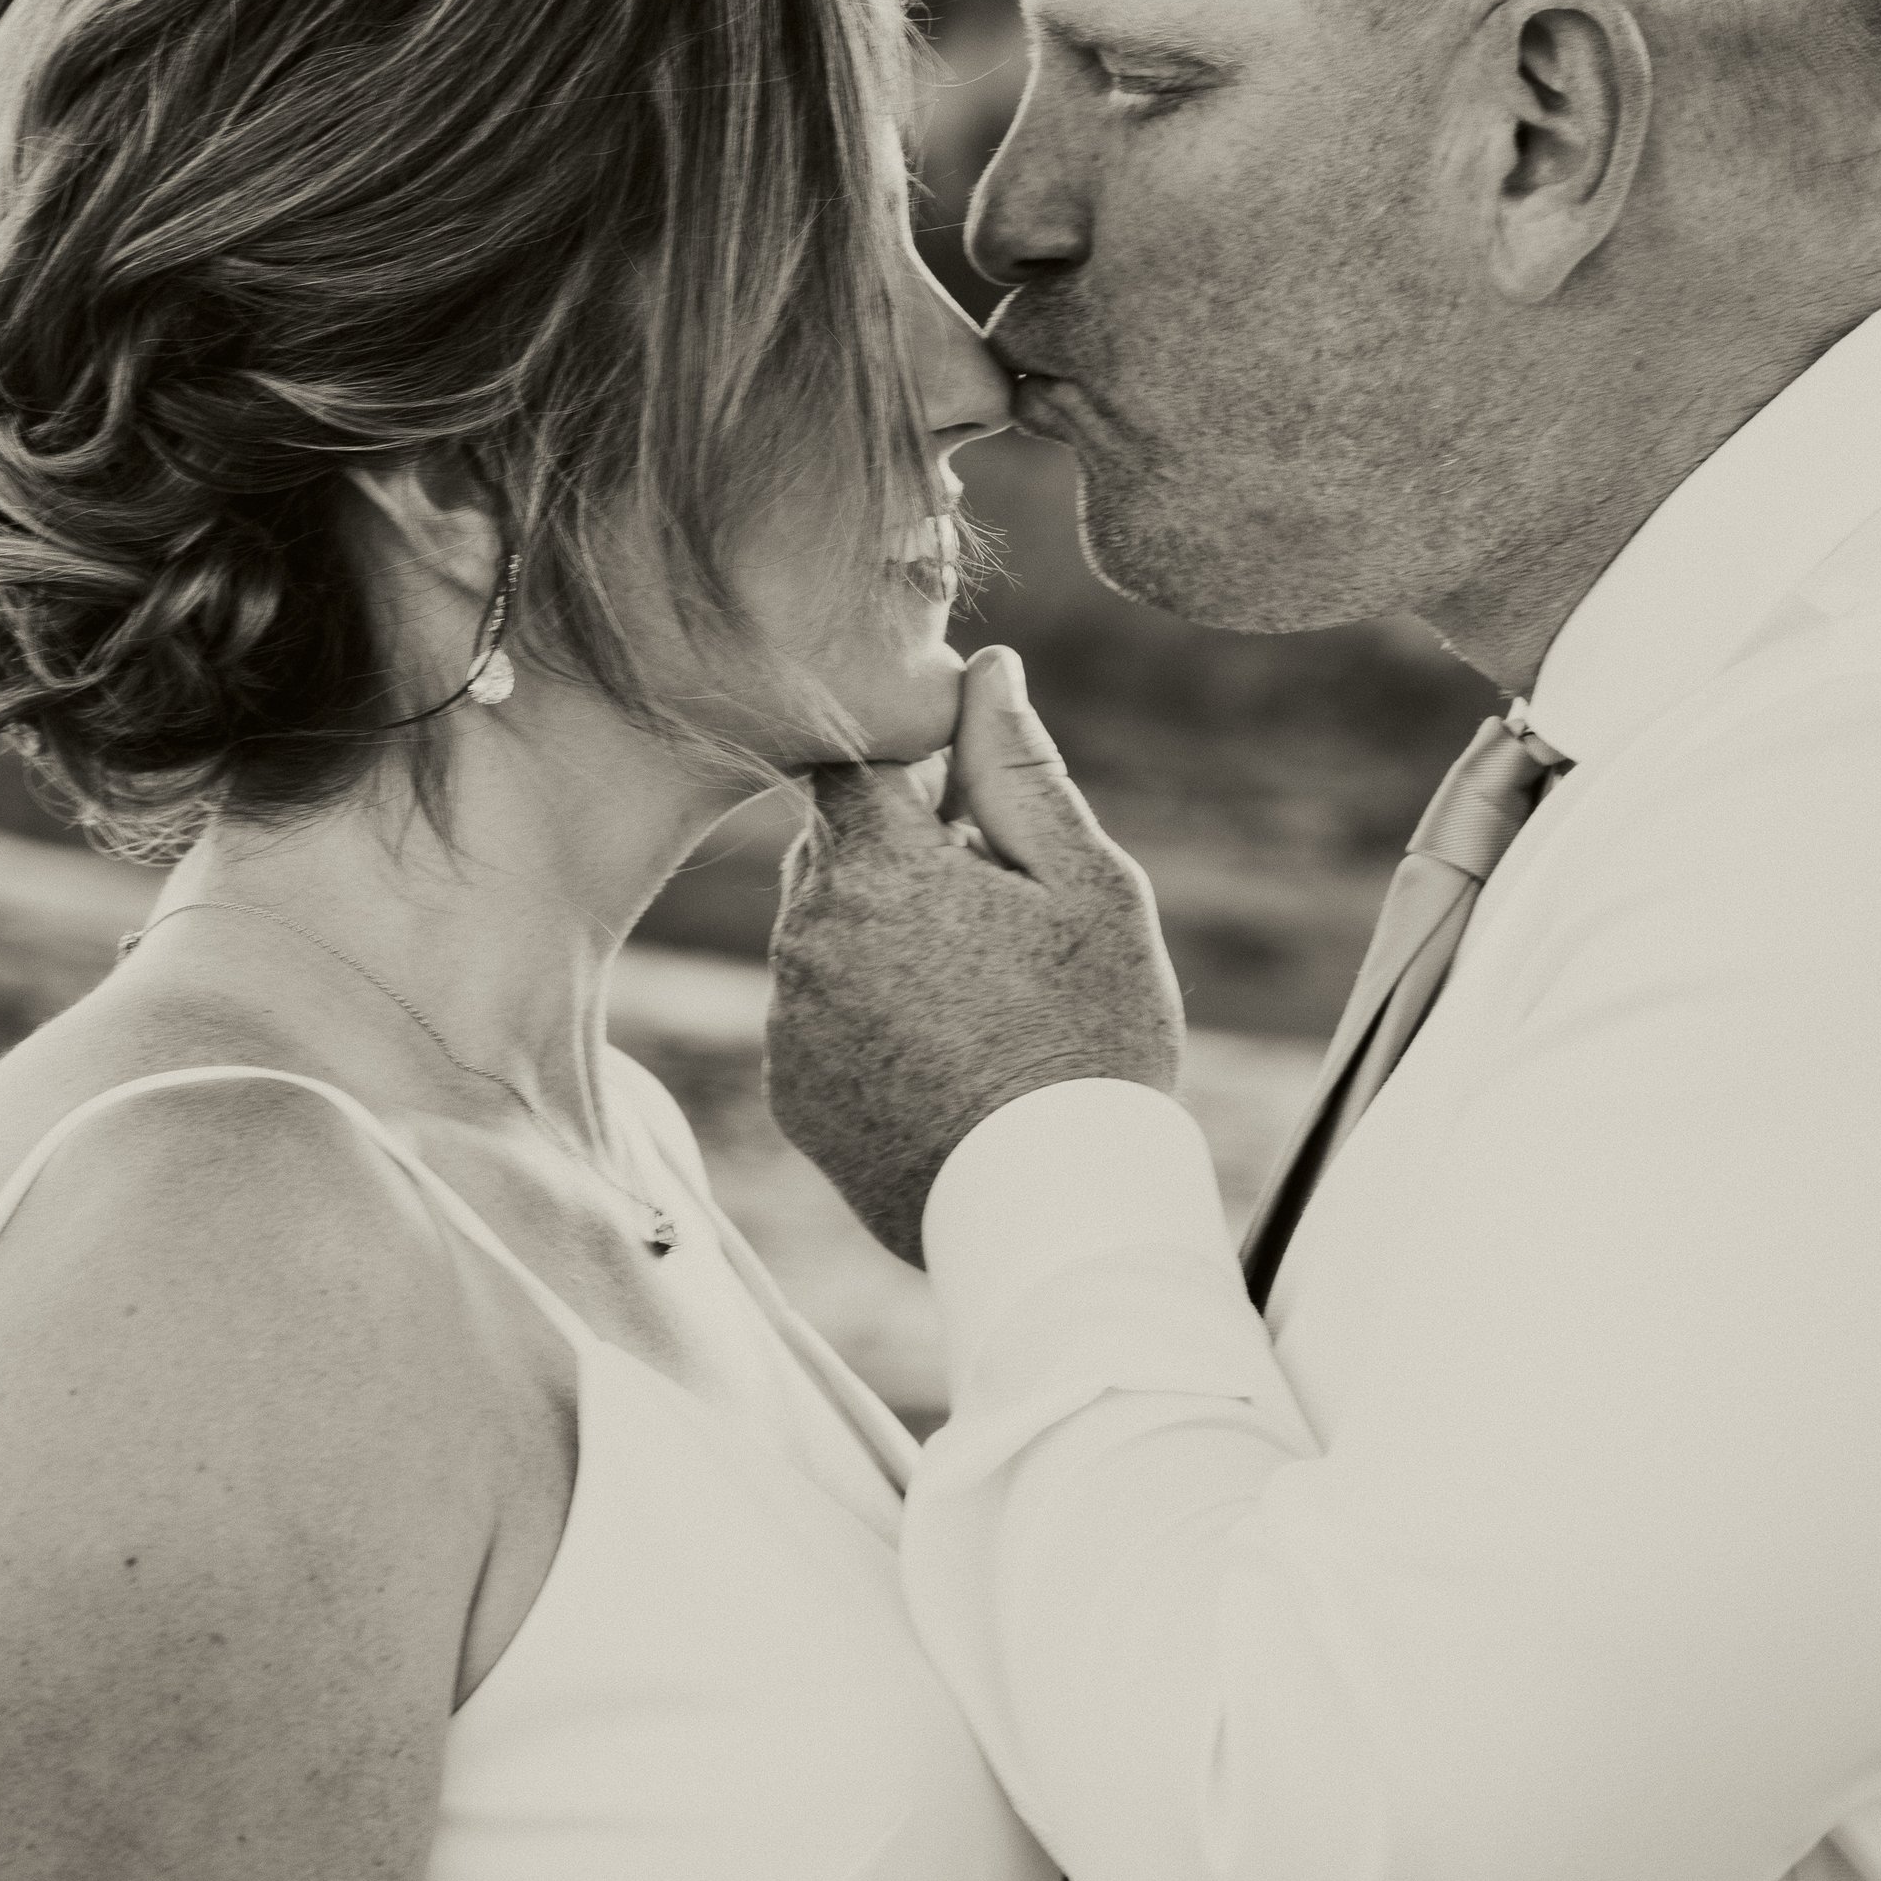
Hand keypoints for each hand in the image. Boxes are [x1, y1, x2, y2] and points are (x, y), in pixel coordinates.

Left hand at [765, 648, 1186, 1263]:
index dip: (914, 771)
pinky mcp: (789, 1091)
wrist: (1054, 1212)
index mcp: (876, 869)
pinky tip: (943, 1053)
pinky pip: (816, 1015)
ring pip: (824, 932)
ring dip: (883, 936)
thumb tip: (987, 669)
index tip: (970, 809)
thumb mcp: (1086, 886)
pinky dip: (864, 1015)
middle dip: (904, 855)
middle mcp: (807, 938)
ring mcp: (790, 1021)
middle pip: (836, 847)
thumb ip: (1020, 767)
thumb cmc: (1091, 1037)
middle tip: (998, 913)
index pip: (853, 763)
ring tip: (979, 996)